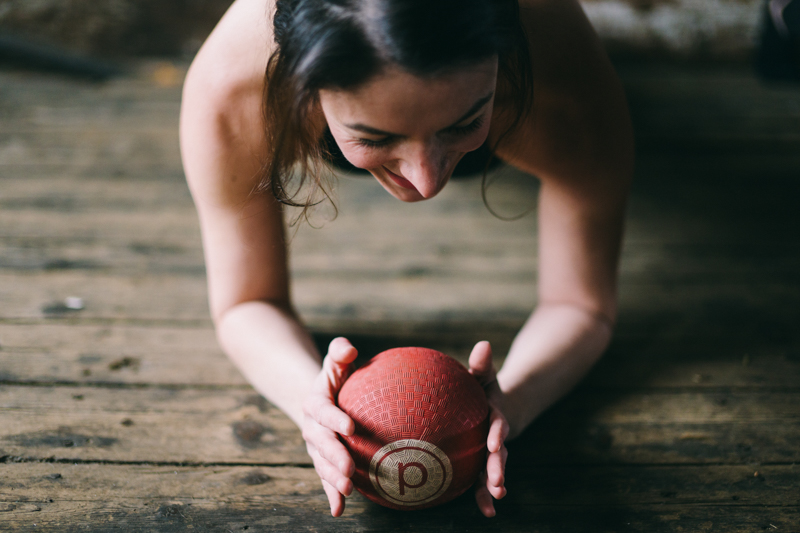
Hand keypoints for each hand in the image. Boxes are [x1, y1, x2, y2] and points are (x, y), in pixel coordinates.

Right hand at [302, 337, 357, 516]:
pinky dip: (330, 494)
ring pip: (321, 464)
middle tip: (349, 468)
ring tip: (349, 490)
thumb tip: (349, 347)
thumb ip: (340, 352)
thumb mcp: (336, 362)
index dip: (334, 419)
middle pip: (321, 443)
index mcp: (314, 403)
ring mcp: (315, 447)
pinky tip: (340, 511)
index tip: (351, 427)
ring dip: (332, 479)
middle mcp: (311, 427)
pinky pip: (325, 479)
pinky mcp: (322, 461)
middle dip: (334, 457)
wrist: (321, 399)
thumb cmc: (336, 377)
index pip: (323, 410)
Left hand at [468, 341, 508, 516]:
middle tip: (497, 481)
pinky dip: (484, 496)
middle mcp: (496, 436)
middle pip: (499, 453)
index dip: (497, 431)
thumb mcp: (483, 376)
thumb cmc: (482, 390)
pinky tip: (487, 513)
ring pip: (494, 470)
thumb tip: (483, 344)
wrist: (495, 407)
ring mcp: (493, 453)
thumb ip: (482, 365)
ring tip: (495, 499)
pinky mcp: (484, 464)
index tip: (494, 440)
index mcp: (494, 416)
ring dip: (494, 484)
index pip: (496, 423)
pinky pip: (483, 481)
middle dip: (499, 467)